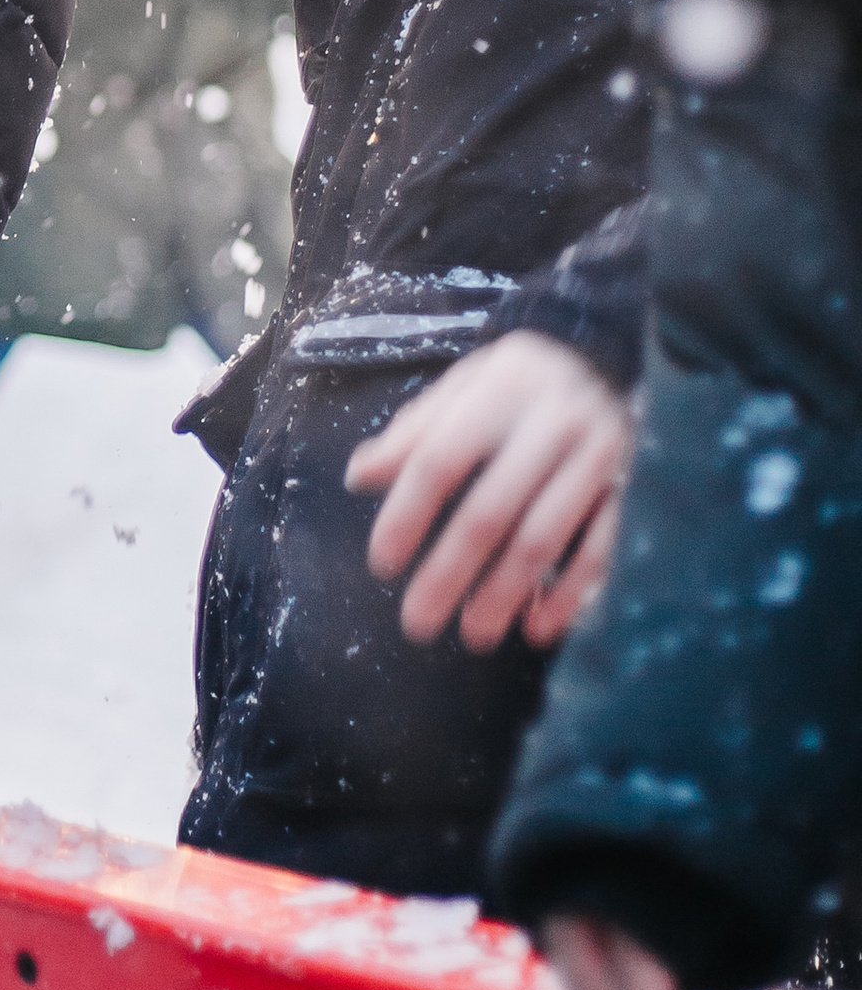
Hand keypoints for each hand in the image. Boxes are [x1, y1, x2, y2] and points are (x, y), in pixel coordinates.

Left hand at [347, 332, 633, 652]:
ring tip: (474, 634)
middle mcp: (553, 421)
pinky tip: (539, 627)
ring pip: (544, 537)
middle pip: (491, 510)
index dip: (408, 515)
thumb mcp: (461, 388)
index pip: (441, 460)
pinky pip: (601, 548)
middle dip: (451, 572)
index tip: (383, 564)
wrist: (600, 356)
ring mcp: (598, 455)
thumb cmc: (513, 383)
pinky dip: (570, 593)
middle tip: (418, 623)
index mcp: (499, 391)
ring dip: (506, 593)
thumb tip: (359, 476)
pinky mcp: (630, 485)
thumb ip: (413, 432)